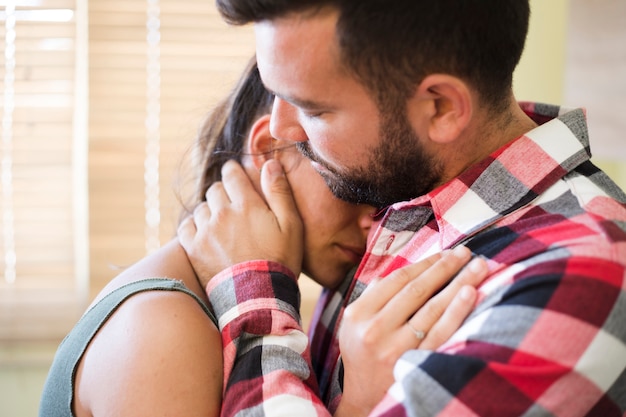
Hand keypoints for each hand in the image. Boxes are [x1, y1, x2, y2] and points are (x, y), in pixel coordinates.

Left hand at [178, 159, 303, 287]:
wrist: (258, 298)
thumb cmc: (280, 261)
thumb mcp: (292, 226)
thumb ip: (280, 192)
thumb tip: (270, 163)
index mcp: (246, 204)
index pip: (231, 173)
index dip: (233, 171)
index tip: (236, 175)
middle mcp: (222, 213)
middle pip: (215, 189)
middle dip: (224, 193)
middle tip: (234, 205)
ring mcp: (205, 231)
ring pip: (201, 207)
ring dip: (210, 210)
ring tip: (222, 223)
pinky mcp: (193, 249)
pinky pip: (186, 226)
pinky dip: (194, 226)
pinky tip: (205, 233)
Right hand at [336, 246, 487, 416]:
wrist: (365, 398)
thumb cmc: (364, 353)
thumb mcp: (355, 323)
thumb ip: (375, 295)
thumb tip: (409, 269)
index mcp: (358, 314)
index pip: (396, 280)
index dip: (424, 264)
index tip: (444, 253)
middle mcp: (375, 330)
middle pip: (416, 290)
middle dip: (444, 267)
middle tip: (465, 252)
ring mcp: (395, 349)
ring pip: (431, 308)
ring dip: (458, 283)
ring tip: (478, 267)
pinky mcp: (414, 365)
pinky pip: (440, 333)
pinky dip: (456, 311)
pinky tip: (470, 293)